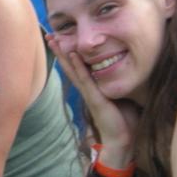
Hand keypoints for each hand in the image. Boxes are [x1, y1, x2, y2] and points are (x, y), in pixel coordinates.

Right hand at [46, 34, 136, 161]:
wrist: (123, 141)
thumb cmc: (124, 120)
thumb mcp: (120, 96)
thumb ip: (118, 83)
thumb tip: (128, 68)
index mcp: (92, 88)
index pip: (77, 67)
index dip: (67, 53)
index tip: (59, 39)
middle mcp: (87, 89)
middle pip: (69, 66)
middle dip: (59, 51)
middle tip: (48, 35)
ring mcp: (89, 94)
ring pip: (73, 70)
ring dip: (63, 55)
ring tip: (54, 41)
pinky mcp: (95, 99)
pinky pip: (85, 80)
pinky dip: (79, 66)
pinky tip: (74, 54)